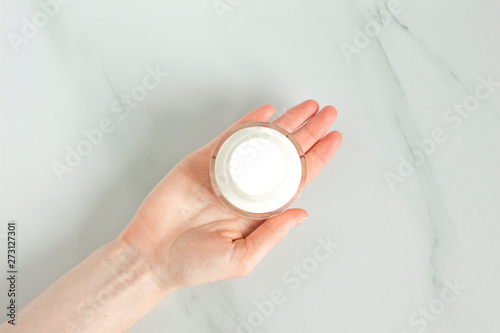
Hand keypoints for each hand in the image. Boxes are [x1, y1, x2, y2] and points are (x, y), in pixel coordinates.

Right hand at [118, 100, 341, 291]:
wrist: (151, 255)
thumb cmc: (193, 264)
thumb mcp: (242, 258)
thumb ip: (272, 235)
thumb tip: (302, 213)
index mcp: (260, 210)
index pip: (296, 178)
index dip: (317, 158)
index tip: (334, 139)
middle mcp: (248, 187)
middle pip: (286, 154)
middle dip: (308, 133)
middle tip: (328, 113)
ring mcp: (227, 172)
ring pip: (263, 141)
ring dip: (285, 123)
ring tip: (307, 107)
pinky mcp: (204, 161)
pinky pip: (231, 137)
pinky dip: (249, 122)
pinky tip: (267, 112)